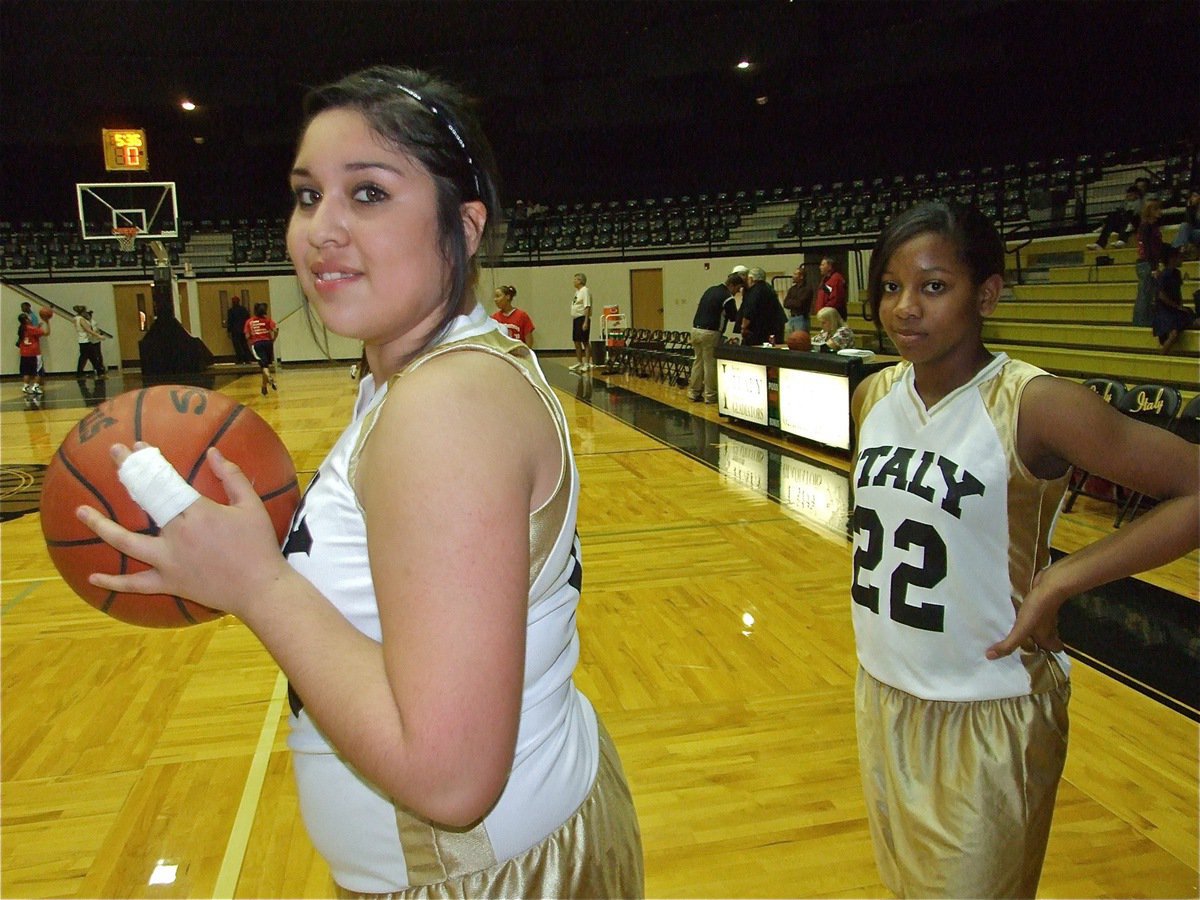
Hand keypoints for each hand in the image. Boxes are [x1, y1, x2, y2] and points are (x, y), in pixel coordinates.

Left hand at [76, 443, 289, 616]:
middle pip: (144, 500)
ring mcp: (168, 561)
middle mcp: (176, 534)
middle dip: (127, 473)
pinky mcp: (169, 583)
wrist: (260, 588)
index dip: (149, 460)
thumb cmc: (259, 546)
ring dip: (101, 526)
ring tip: (81, 512)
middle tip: (112, 454)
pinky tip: (92, 578)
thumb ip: (232, 476)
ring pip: (126, 542)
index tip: (136, 446)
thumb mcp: (251, 506)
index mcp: (198, 512)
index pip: (166, 479)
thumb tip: (213, 452)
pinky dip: (113, 582)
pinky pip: (136, 584)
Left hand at [986, 567, 1065, 658]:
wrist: (1049, 584)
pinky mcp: (1038, 603)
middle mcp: (1048, 628)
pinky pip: (1030, 613)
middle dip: (1031, 642)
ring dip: (1026, 628)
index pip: (1051, 651)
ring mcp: (1044, 615)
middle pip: (1043, 639)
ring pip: (1036, 625)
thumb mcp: (1021, 630)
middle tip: (1013, 645)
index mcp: (1047, 638)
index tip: (1028, 659)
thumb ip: (1008, 644)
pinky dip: (1023, 615)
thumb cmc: (1037, 610)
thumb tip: (989, 656)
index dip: (1044, 656)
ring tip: (1007, 631)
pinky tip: (1011, 614)